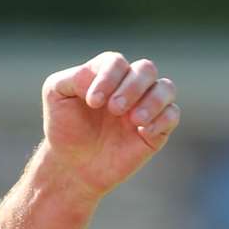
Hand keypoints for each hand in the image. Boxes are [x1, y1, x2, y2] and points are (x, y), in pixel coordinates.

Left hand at [39, 51, 179, 199]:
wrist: (72, 165)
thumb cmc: (65, 127)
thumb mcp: (56, 96)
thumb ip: (74, 78)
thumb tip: (99, 76)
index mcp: (107, 75)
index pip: (116, 62)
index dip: (108, 78)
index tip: (93, 102)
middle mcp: (130, 86)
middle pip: (146, 69)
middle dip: (131, 87)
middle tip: (113, 109)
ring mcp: (146, 106)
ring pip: (166, 88)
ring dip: (152, 101)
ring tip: (133, 120)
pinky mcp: (157, 129)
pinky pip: (172, 114)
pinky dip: (161, 119)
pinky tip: (142, 131)